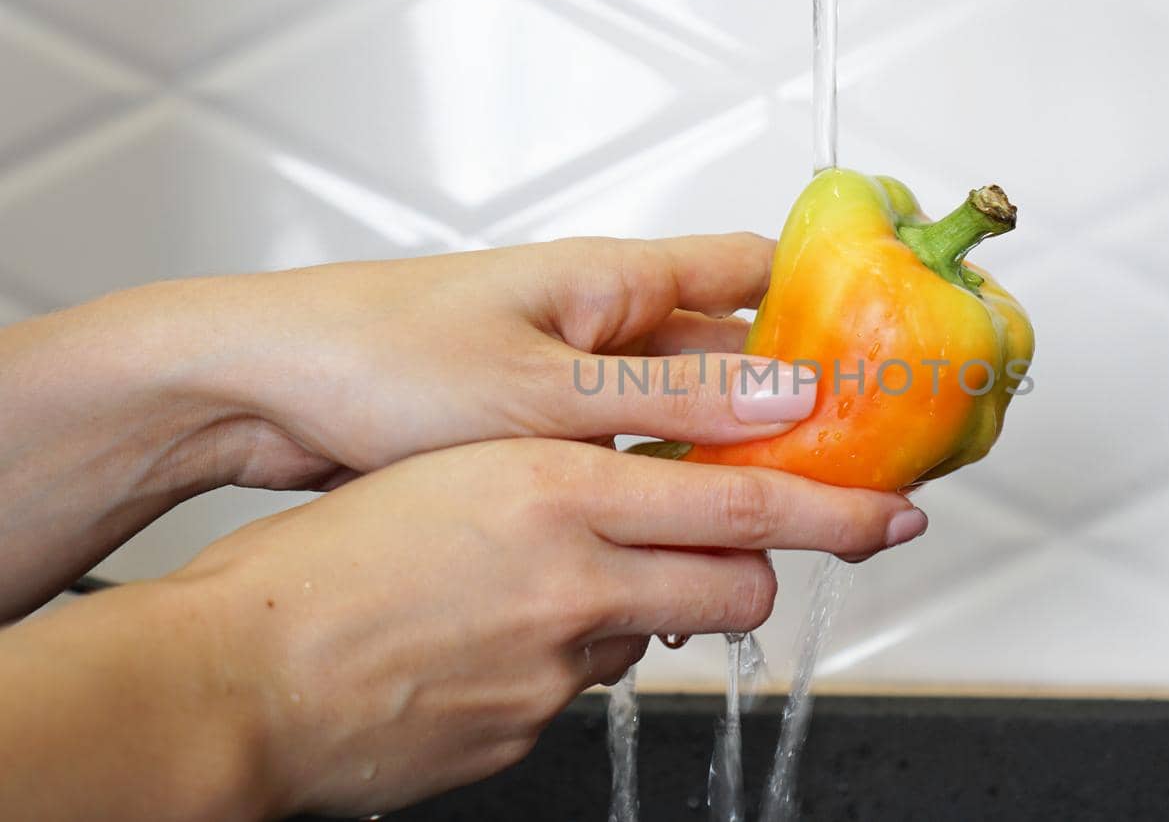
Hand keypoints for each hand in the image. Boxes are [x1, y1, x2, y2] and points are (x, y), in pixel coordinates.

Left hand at [0, 234, 819, 615]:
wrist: (258, 390)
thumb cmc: (378, 356)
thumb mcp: (546, 388)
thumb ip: (675, 395)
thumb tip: (793, 389)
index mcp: (616, 281)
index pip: (754, 271)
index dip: (829, 307)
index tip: (886, 360)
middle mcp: (605, 321)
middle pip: (732, 355)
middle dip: (792, 410)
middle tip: (850, 473)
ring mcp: (572, 375)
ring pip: (684, 416)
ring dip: (726, 464)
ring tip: (775, 528)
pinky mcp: (537, 427)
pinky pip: (628, 455)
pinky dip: (661, 492)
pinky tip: (677, 545)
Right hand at [0, 437, 922, 819]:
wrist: (233, 679)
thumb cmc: (314, 568)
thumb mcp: (449, 474)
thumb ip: (555, 478)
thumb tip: (621, 490)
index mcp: (555, 490)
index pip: (739, 496)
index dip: (834, 509)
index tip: (894, 511)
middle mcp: (575, 579)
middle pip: (733, 586)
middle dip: (745, 578)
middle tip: (720, 563)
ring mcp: (558, 669)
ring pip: (653, 638)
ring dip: (633, 617)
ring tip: (533, 600)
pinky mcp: (531, 733)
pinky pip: (580, 691)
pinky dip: (559, 668)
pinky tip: (483, 652)